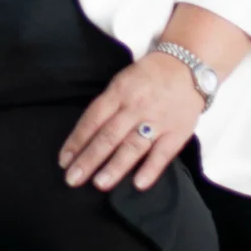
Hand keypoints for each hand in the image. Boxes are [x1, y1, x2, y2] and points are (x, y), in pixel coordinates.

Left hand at [58, 53, 204, 191]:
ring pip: (133, 146)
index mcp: (119, 92)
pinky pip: (163, 153)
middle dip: (89, 159)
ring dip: (115, 166)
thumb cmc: (148, 76)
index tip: (64, 160)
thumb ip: (108, 105)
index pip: (93, 118)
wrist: (186, 66)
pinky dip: (151, 169)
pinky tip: (138, 184)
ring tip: (99, 184)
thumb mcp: (122, 81)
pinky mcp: (177, 131)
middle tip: (73, 179)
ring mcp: (157, 120)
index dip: (77, 140)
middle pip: (109, 135)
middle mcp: (135, 106)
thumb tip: (87, 135)